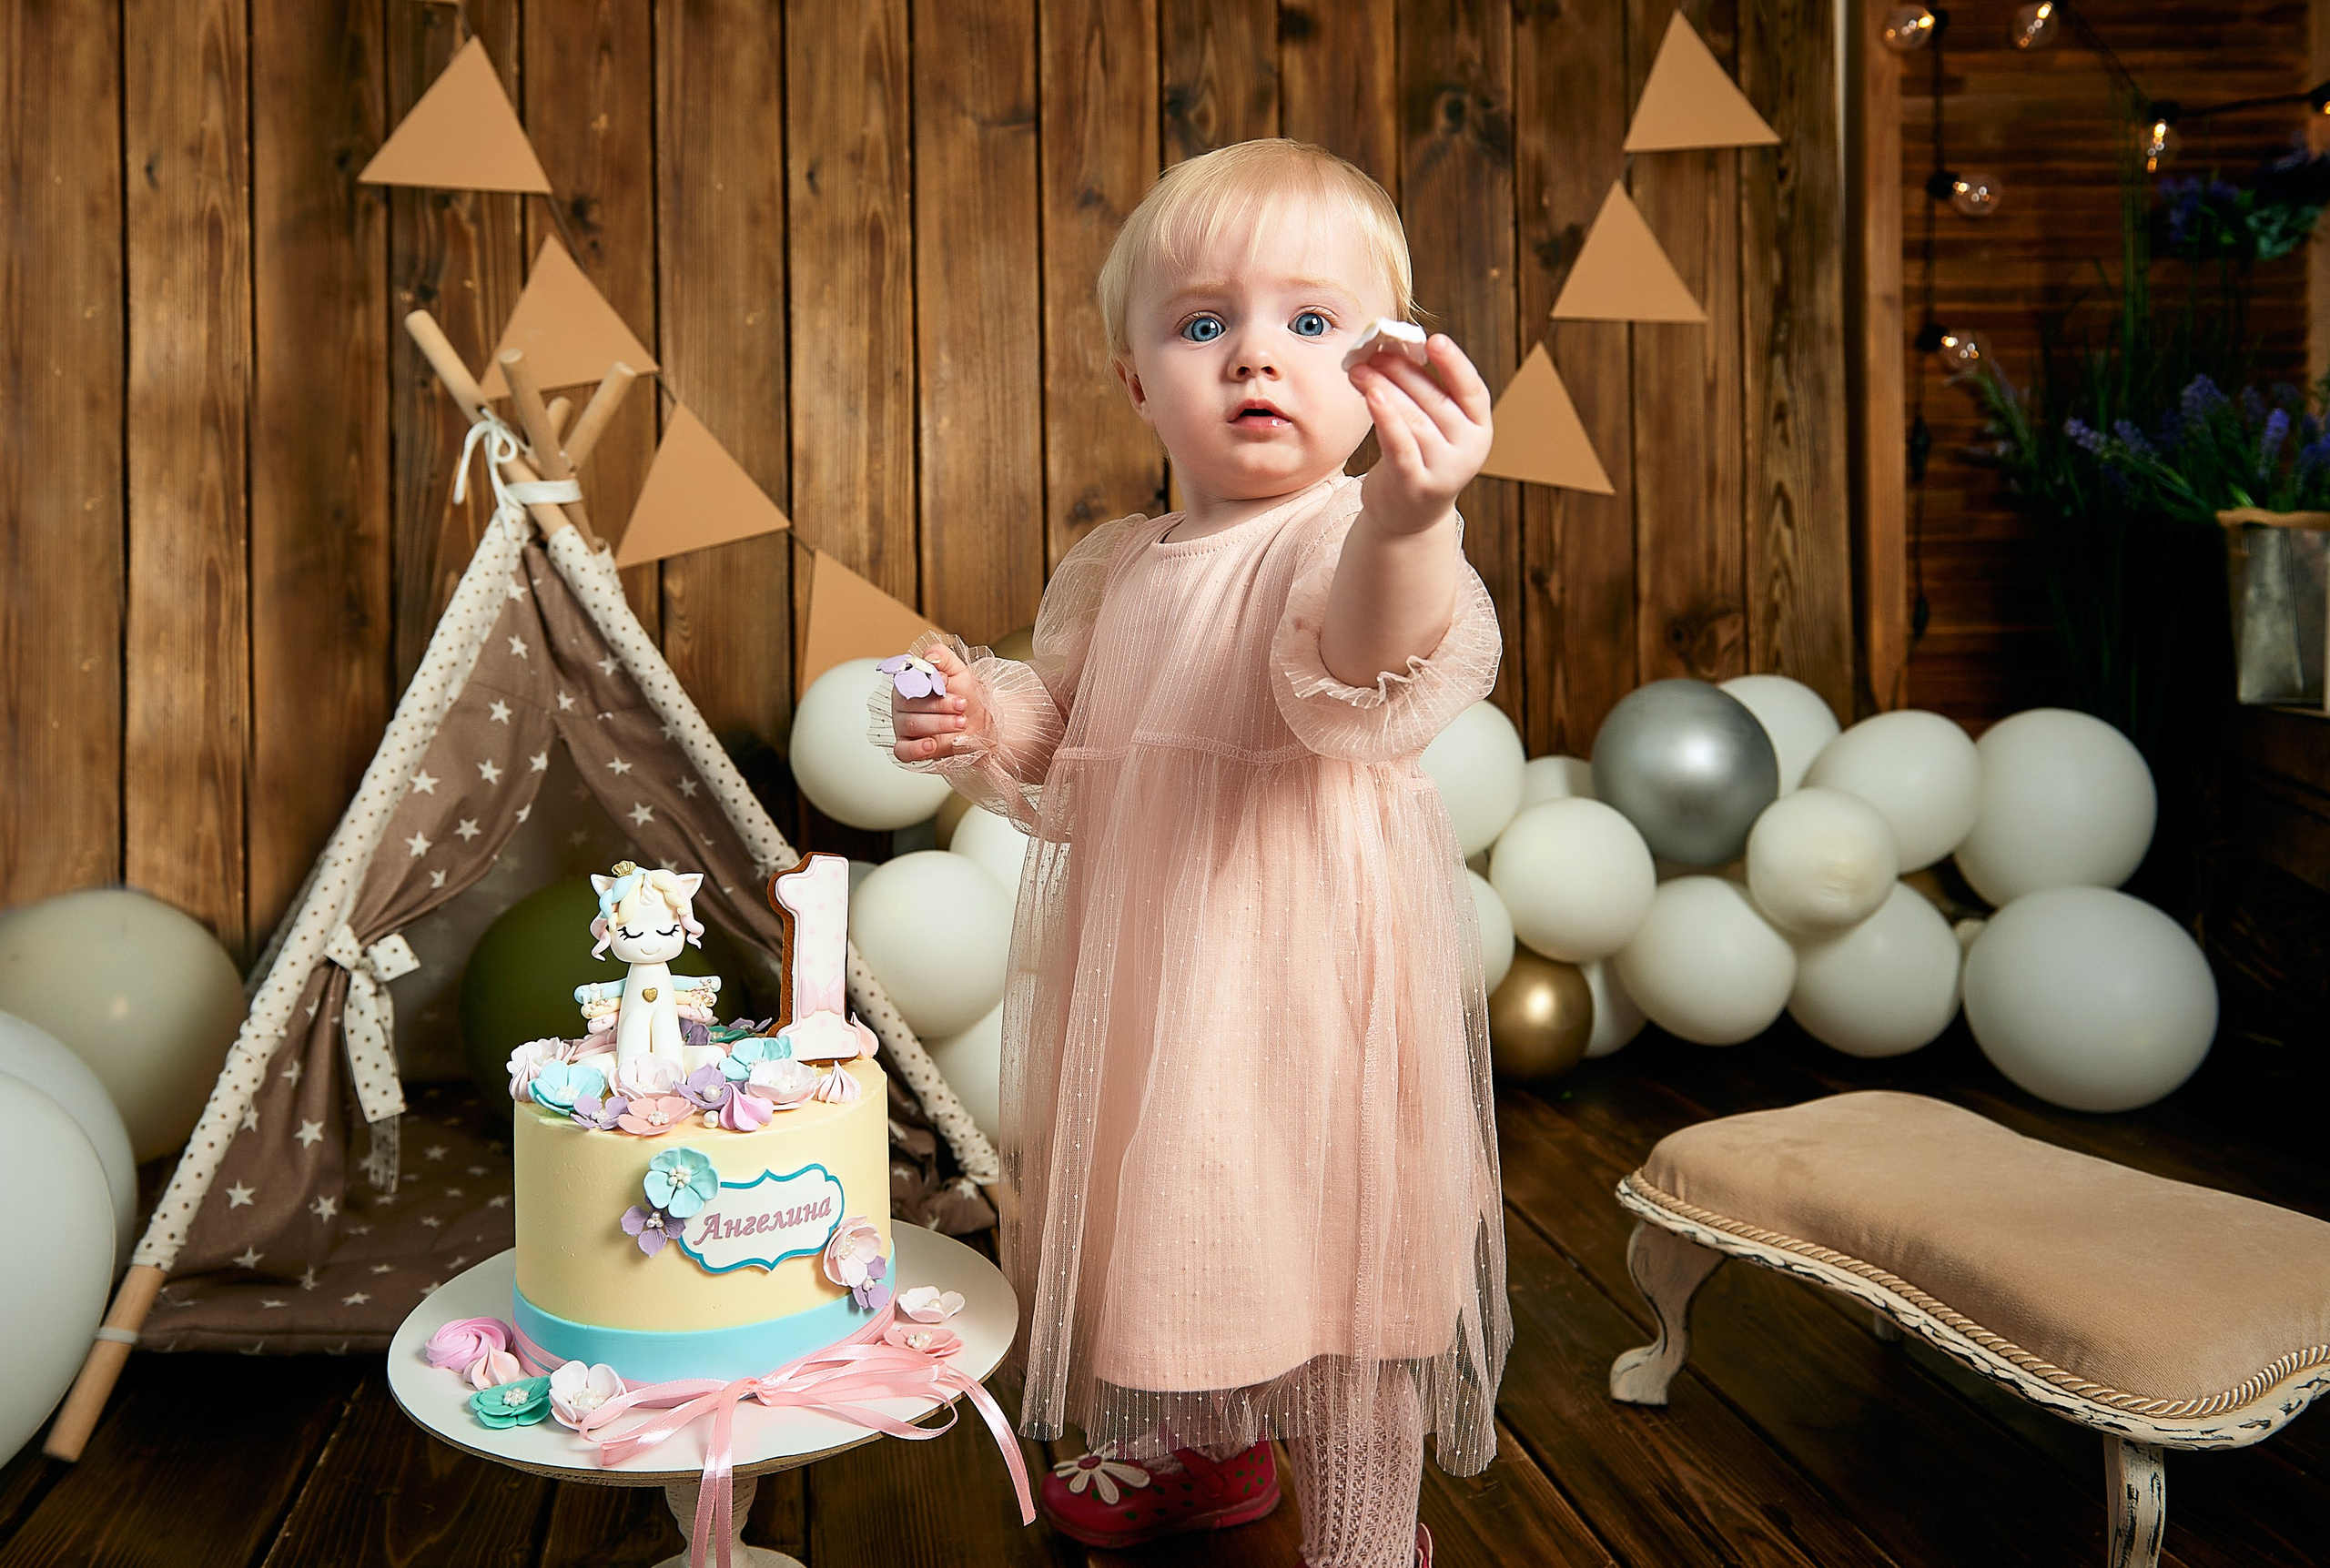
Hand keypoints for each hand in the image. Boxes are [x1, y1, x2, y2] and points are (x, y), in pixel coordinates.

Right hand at [890, 642, 984, 761]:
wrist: (982, 721)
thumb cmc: (966, 695)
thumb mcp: (959, 669)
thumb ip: (942, 657)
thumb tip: (929, 657)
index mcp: (909, 682)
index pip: (908, 679)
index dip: (928, 681)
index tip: (948, 680)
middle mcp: (903, 703)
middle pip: (910, 703)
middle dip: (940, 704)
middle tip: (962, 704)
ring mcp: (903, 726)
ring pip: (912, 725)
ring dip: (939, 723)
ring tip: (961, 721)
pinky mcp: (909, 747)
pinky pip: (902, 751)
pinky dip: (915, 749)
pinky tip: (931, 744)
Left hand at [1349, 334, 1493, 534]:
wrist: (1409, 515)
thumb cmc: (1419, 456)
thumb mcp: (1432, 426)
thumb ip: (1423, 393)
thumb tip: (1391, 349)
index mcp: (1478, 427)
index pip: (1472, 390)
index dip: (1454, 364)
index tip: (1433, 340)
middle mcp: (1469, 450)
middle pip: (1435, 401)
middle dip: (1402, 371)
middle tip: (1374, 352)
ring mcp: (1445, 471)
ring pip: (1413, 420)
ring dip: (1384, 389)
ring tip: (1359, 370)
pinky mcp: (1416, 487)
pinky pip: (1400, 447)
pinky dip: (1385, 419)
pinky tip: (1370, 396)